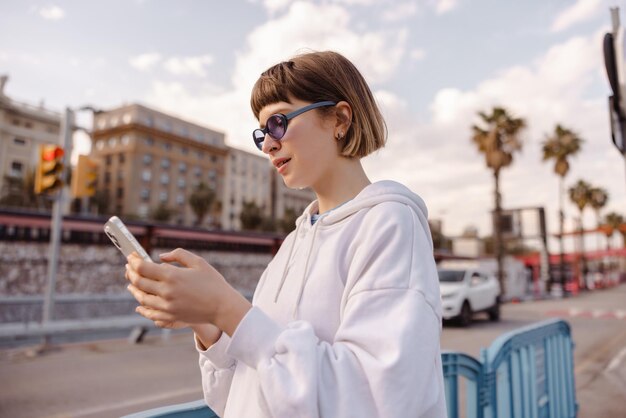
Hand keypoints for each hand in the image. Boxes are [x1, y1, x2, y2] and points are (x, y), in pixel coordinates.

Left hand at [125, 248, 250, 335]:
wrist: (222, 307)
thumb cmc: (213, 282)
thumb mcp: (198, 262)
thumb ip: (178, 255)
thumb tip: (160, 257)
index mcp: (172, 276)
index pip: (143, 268)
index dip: (134, 261)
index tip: (131, 257)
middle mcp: (166, 292)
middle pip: (139, 282)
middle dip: (131, 272)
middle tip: (129, 267)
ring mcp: (167, 306)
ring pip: (141, 298)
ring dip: (133, 289)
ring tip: (131, 283)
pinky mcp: (170, 317)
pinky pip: (149, 313)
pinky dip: (142, 307)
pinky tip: (139, 303)